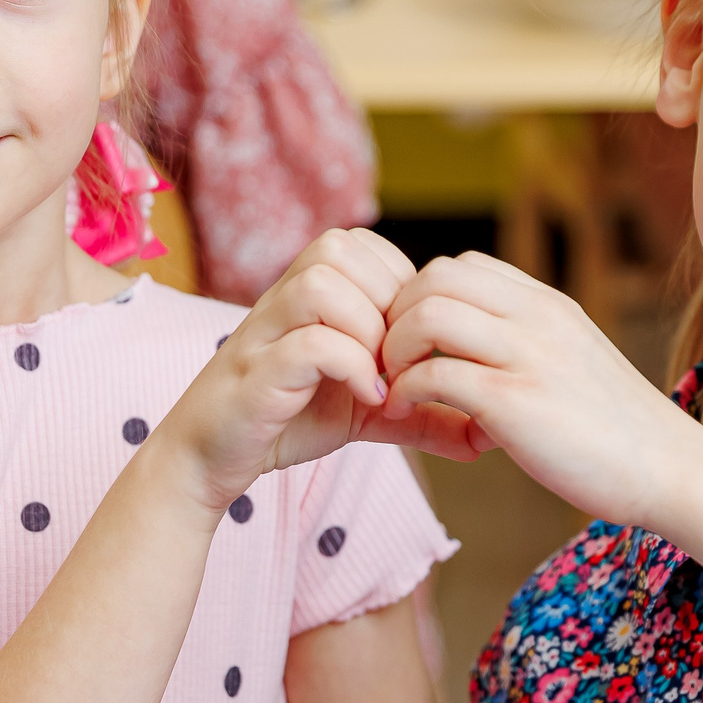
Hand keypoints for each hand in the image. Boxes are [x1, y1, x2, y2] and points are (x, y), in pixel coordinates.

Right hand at [153, 229, 483, 512]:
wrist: (216, 456)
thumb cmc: (291, 419)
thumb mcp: (370, 412)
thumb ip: (423, 413)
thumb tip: (486, 438)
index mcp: (312, 288)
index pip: (370, 246)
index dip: (403, 288)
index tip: (412, 343)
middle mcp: (283, 294)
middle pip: (345, 248)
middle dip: (388, 303)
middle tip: (402, 358)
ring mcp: (265, 327)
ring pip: (324, 282)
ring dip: (367, 329)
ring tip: (383, 376)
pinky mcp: (255, 368)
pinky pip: (309, 341)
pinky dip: (349, 367)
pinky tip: (367, 398)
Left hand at [378, 251, 699, 527]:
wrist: (671, 470)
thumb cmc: (618, 433)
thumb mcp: (572, 365)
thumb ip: (526, 349)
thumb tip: (468, 365)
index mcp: (548, 307)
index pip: (462, 267)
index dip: (420, 299)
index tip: (413, 345)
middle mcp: (538, 318)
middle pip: (434, 277)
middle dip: (394, 316)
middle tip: (390, 362)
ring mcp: (529, 357)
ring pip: (428, 314)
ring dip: (393, 348)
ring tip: (395, 384)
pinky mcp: (517, 403)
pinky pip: (435, 374)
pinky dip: (406, 390)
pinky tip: (407, 412)